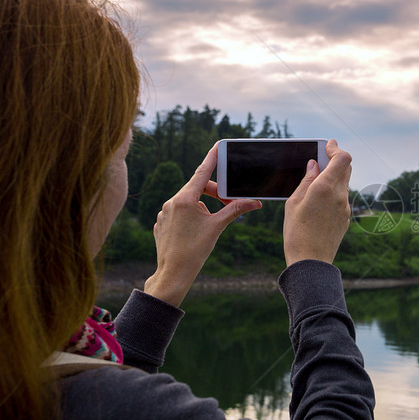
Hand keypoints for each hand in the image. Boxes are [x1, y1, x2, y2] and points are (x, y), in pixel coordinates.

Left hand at [144, 143, 261, 305]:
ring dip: (204, 206)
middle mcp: (172, 202)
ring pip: (189, 200)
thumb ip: (235, 210)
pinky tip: (196, 231)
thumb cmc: (195, 251)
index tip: (218, 146)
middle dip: (215, 194)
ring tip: (211, 223)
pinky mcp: (162, 222)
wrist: (173, 273)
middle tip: (230, 204)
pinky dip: (192, 215)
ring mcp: (165, 212)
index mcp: (185, 199)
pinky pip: (179, 211)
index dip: (212, 158)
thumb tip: (255, 202)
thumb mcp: (217, 227)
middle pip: (198, 187)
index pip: (202, 172)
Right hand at [283, 139, 351, 266]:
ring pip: (344, 183)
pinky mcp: (346, 217)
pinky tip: (320, 200)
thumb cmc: (296, 232)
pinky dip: (334, 191)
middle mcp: (340, 195)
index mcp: (325, 188)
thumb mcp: (294, 202)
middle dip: (336, 160)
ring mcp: (345, 207)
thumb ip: (307, 180)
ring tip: (317, 180)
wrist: (311, 261)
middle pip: (346, 168)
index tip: (328, 145)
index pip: (342, 158)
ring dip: (334, 176)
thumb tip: (314, 164)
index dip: (336, 149)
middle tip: (322, 158)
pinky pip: (342, 197)